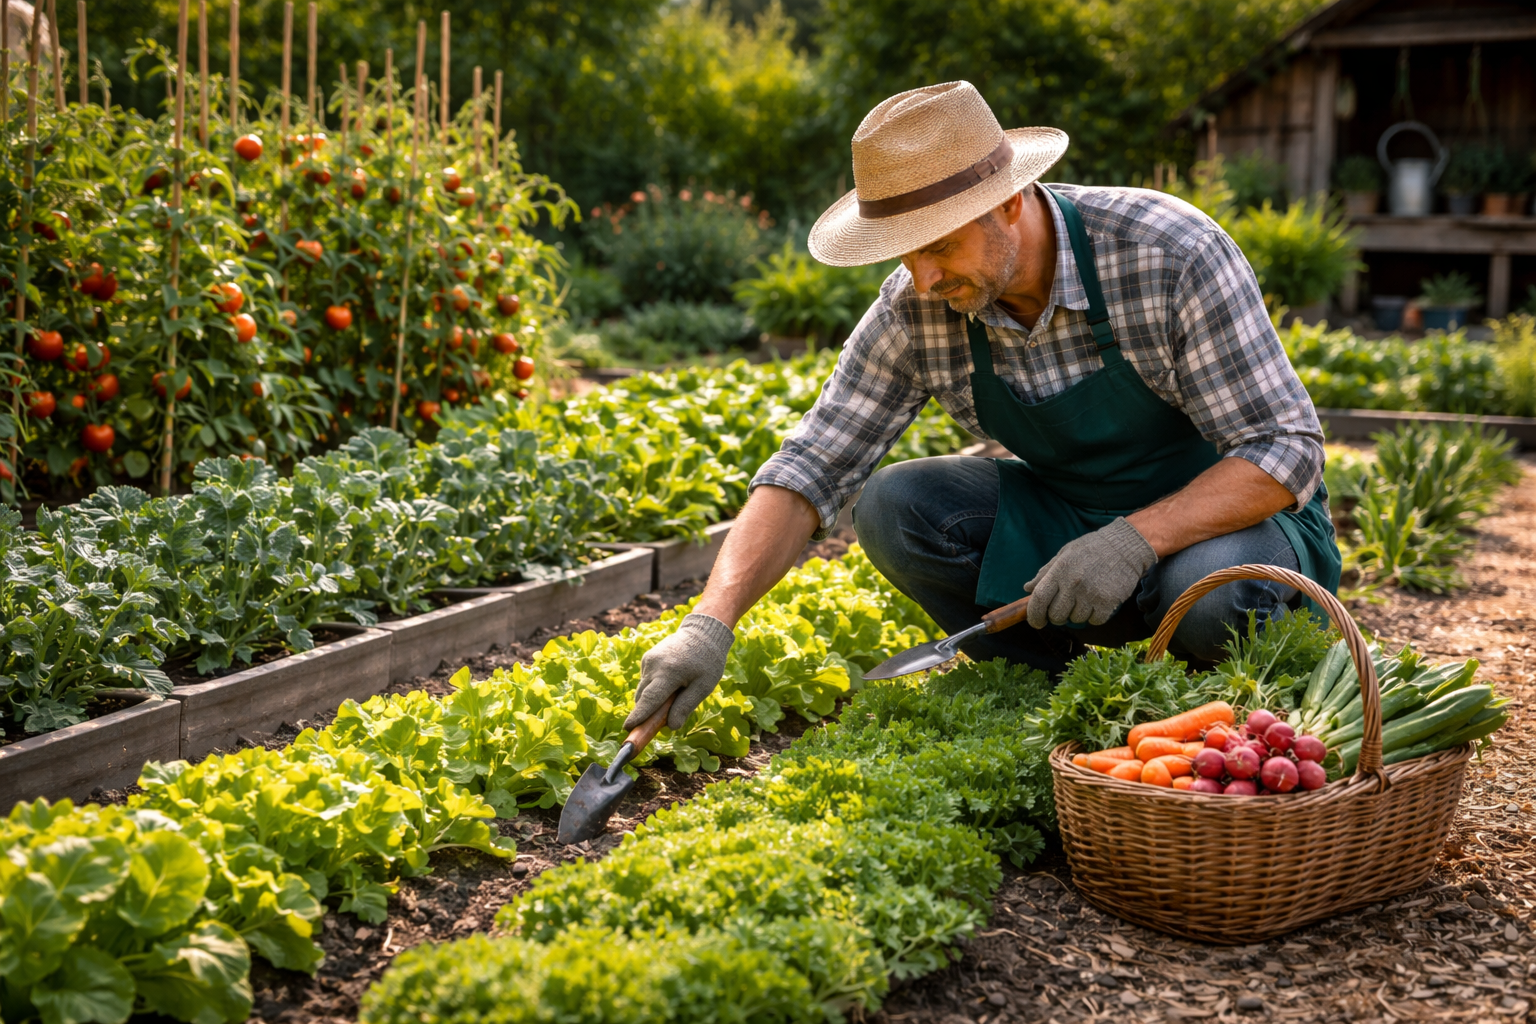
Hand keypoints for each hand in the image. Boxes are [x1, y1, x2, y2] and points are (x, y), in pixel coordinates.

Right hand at [624, 613, 735, 731]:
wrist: (703, 632)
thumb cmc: (707, 661)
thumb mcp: (703, 686)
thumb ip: (686, 707)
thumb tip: (671, 727)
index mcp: (669, 672)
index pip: (650, 699)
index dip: (639, 716)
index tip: (628, 728)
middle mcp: (654, 665)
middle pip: (643, 697)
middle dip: (646, 713)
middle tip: (659, 724)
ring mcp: (648, 660)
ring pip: (643, 689)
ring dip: (652, 700)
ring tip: (675, 695)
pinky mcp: (647, 658)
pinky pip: (647, 680)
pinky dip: (654, 687)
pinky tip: (672, 682)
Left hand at [1025, 517, 1155, 626]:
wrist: (1126, 546)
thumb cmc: (1092, 548)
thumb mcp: (1065, 554)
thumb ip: (1045, 572)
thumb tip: (1027, 588)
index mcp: (1060, 570)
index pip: (1039, 599)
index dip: (1034, 615)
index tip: (1036, 622)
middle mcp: (1074, 583)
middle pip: (1056, 615)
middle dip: (1057, 617)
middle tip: (1063, 608)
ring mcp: (1091, 594)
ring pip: (1076, 620)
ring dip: (1077, 614)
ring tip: (1084, 599)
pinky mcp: (1108, 602)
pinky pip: (1094, 621)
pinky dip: (1094, 617)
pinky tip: (1096, 603)